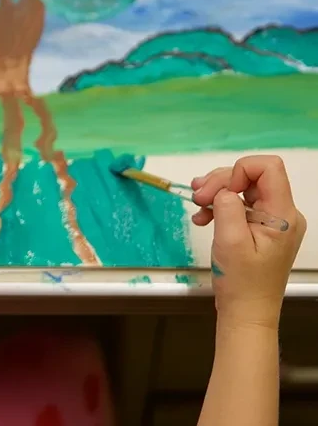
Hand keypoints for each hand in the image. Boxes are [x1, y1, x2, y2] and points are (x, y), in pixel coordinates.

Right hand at [191, 155, 305, 329]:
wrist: (246, 312)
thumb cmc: (241, 282)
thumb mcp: (230, 242)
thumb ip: (228, 207)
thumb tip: (223, 190)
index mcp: (282, 214)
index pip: (269, 167)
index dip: (239, 170)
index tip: (219, 192)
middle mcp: (283, 213)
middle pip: (253, 176)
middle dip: (221, 181)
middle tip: (196, 197)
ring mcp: (272, 220)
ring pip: (244, 187)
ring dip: (216, 192)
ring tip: (196, 205)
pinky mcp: (260, 228)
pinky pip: (240, 204)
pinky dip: (219, 206)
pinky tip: (202, 217)